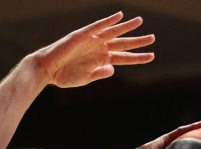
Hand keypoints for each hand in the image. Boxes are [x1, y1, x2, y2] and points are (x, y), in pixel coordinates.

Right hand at [31, 12, 154, 89]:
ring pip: (113, 32)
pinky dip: (108, 21)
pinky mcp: (83, 34)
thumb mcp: (85, 79)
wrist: (47, 69)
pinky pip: (98, 26)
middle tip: (152, 38)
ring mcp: (92, 40)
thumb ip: (99, 73)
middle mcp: (100, 48)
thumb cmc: (64, 76)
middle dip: (137, 41)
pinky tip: (119, 16)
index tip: (151, 56)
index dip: (137, 57)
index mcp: (101, 60)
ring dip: (126, 27)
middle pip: (122, 43)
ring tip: (140, 21)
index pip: (123, 58)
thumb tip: (113, 68)